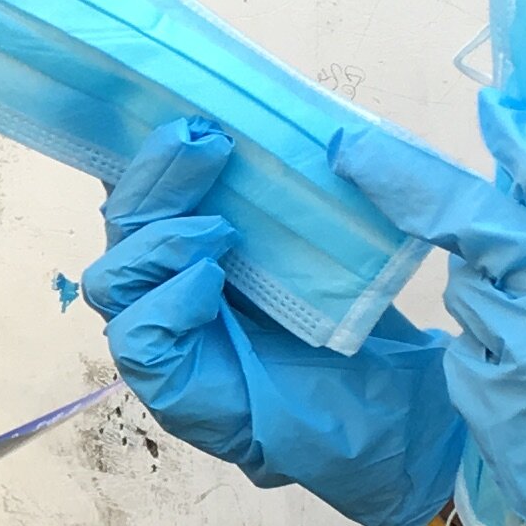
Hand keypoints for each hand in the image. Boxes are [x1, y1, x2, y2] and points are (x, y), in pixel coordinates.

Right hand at [85, 119, 465, 525]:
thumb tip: (341, 138)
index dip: (149, 155)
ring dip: (153, 240)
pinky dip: (162, 303)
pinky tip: (207, 281)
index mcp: (205, 251)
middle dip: (154, 179)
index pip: (150, 194)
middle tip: (206, 141)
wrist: (413, 415)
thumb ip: (348, 185)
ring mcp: (175, 346)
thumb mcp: (369, 238)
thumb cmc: (384, 330)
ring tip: (219, 231)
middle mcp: (177, 294)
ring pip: (112, 283)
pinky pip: (138, 343)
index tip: (184, 110)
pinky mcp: (183, 396)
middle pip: (123, 229)